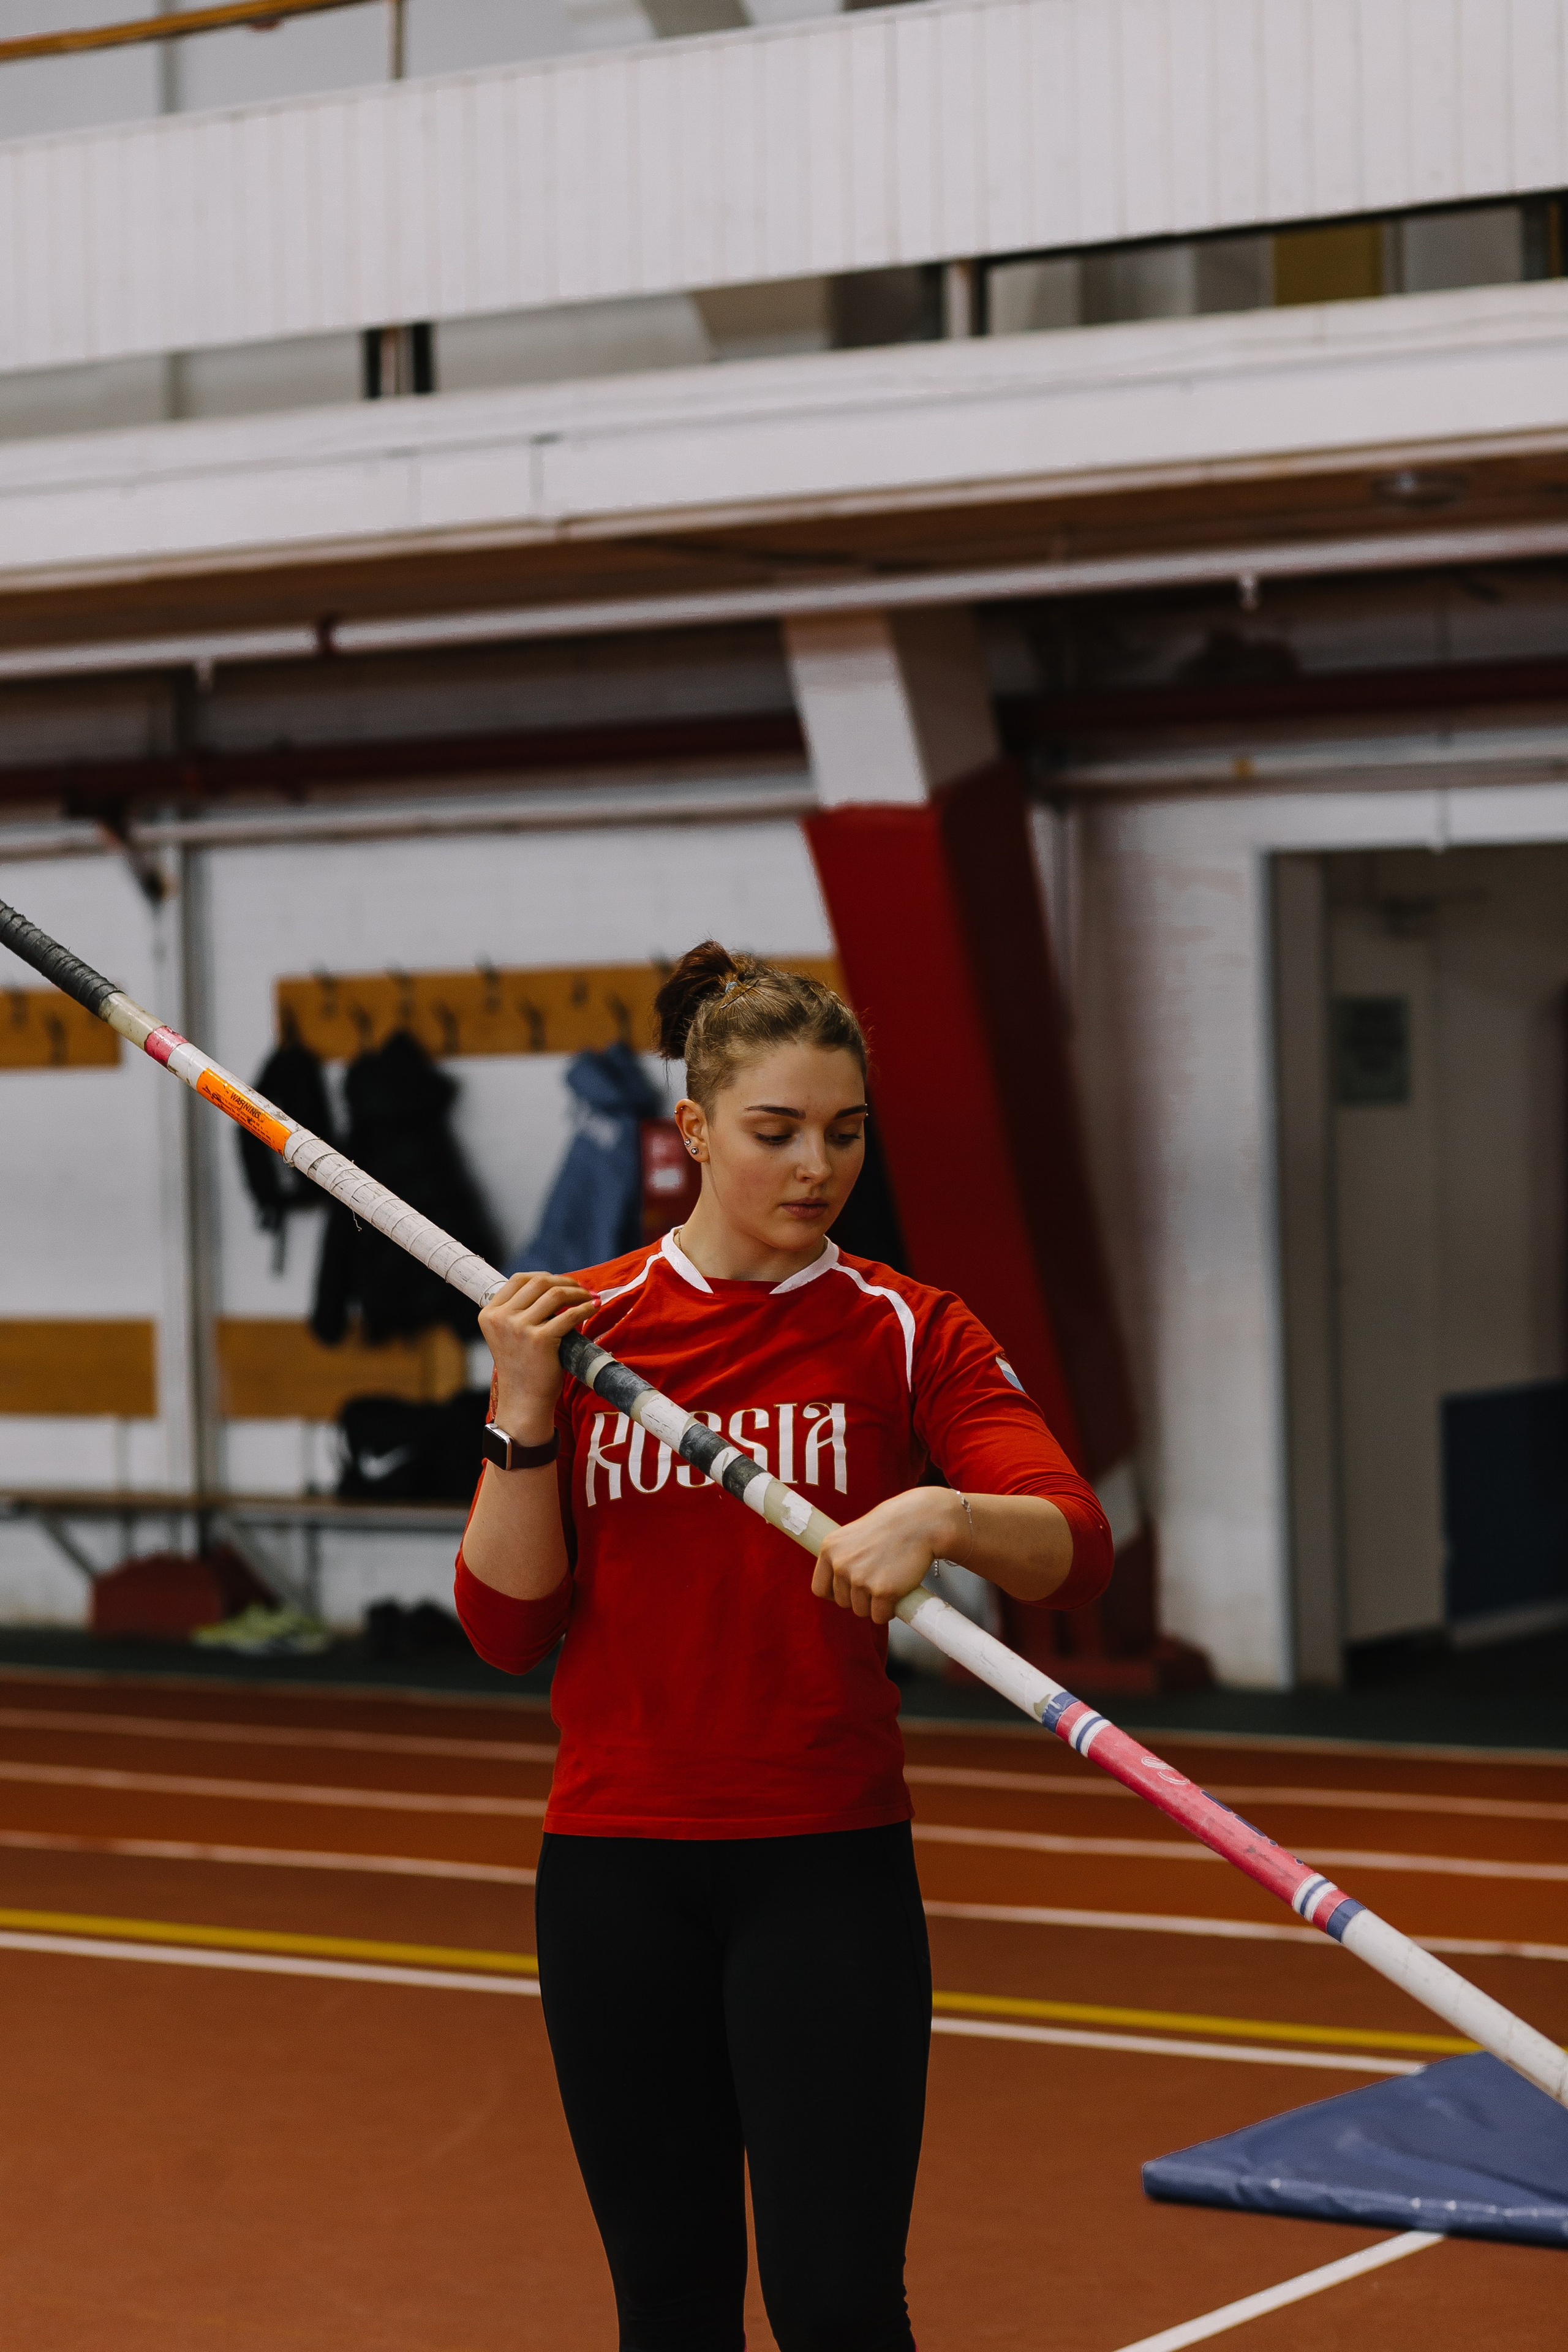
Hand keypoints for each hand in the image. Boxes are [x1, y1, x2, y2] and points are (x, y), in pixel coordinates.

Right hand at [478, 1273, 597, 1441]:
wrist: (523, 1400)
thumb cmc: (522, 1367)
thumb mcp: (508, 1334)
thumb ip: (519, 1310)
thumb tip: (553, 1285)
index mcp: (490, 1313)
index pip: (518, 1279)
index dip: (544, 1276)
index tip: (561, 1282)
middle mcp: (501, 1318)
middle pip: (538, 1282)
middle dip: (565, 1281)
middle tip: (581, 1289)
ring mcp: (519, 1328)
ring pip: (555, 1293)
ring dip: (578, 1292)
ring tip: (589, 1297)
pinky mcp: (540, 1339)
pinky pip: (569, 1314)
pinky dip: (585, 1308)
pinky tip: (592, 1308)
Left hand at [810, 1488, 969, 1626]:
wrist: (919, 1522)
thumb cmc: (890, 1527)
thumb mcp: (853, 1536)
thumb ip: (842, 1558)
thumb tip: (838, 1585)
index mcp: (829, 1550)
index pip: (820, 1589)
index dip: (836, 1593)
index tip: (850, 1589)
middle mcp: (840, 1565)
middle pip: (842, 1602)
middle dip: (860, 1597)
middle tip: (878, 1579)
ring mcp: (860, 1579)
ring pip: (861, 1611)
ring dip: (875, 1604)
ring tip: (889, 1581)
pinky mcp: (882, 1592)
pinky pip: (879, 1616)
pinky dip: (889, 1610)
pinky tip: (897, 1592)